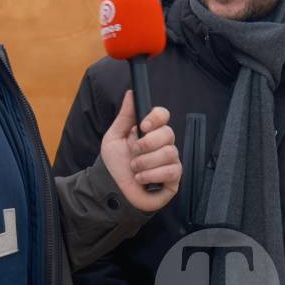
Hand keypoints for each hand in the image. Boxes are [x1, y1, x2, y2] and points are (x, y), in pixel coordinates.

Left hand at [99, 90, 180, 212]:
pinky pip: (171, 171)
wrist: (111, 190)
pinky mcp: (173, 179)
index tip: (143, 126)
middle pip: (168, 133)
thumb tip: (131, 93)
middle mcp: (163, 145)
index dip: (156, 118)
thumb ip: (125, 116)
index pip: (163, 115)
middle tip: (133, 154)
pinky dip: (153, 175)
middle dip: (146, 145)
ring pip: (169, 153)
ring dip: (145, 163)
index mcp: (150, 132)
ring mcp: (170, 161)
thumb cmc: (114, 165)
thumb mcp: (114, 137)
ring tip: (134, 170)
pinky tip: (142, 180)